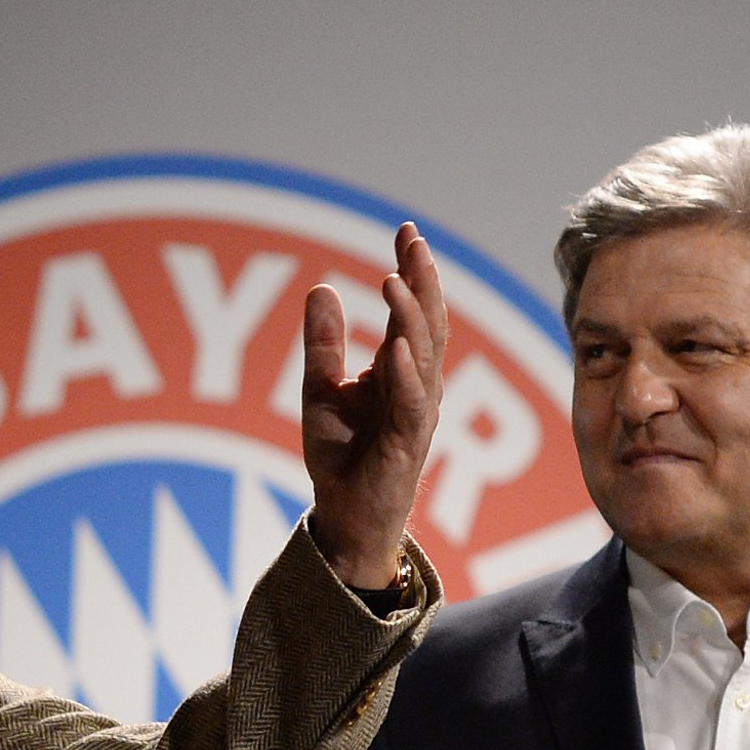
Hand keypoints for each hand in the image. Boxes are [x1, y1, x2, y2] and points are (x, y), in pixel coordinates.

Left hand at [301, 222, 445, 588]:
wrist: (344, 518)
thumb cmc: (341, 457)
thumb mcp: (320, 391)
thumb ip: (324, 344)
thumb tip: (322, 287)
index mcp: (400, 370)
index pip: (412, 310)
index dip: (411, 270)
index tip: (406, 230)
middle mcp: (417, 386)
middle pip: (429, 323)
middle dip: (422, 280)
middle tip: (412, 240)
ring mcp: (417, 414)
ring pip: (424, 358)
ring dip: (412, 318)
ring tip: (395, 281)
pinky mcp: (407, 445)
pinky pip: (411, 405)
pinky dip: (404, 376)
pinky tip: (394, 348)